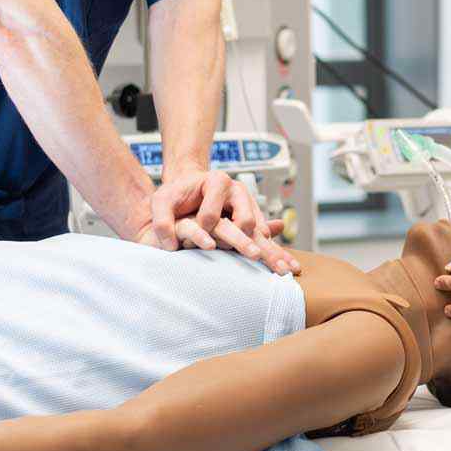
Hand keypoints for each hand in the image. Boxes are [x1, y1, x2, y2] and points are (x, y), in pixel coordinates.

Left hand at [144, 169, 300, 274]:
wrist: (191, 186)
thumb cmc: (176, 194)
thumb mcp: (161, 201)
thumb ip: (161, 219)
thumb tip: (171, 246)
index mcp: (218, 182)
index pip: (214, 212)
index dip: (205, 225)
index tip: (197, 235)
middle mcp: (238, 193)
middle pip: (247, 220)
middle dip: (249, 242)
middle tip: (254, 256)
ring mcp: (248, 207)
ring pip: (261, 232)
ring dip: (272, 251)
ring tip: (285, 268)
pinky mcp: (252, 219)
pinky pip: (264, 238)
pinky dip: (276, 251)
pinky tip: (289, 265)